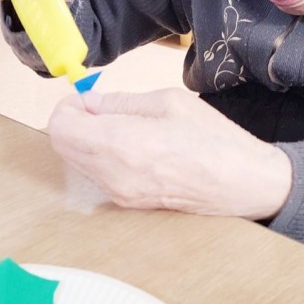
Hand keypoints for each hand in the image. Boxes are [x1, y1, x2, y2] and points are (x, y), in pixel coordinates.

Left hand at [48, 88, 291, 219]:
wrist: (243, 184)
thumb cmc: (213, 138)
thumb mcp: (169, 102)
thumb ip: (121, 101)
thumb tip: (90, 102)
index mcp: (122, 144)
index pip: (61, 127)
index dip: (69, 106)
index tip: (88, 99)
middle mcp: (113, 174)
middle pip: (62, 146)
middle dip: (74, 122)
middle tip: (101, 109)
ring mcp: (119, 194)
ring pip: (77, 162)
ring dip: (86, 140)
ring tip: (121, 127)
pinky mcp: (128, 204)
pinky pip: (96, 175)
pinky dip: (99, 157)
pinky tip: (130, 146)